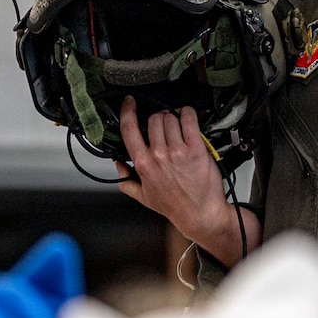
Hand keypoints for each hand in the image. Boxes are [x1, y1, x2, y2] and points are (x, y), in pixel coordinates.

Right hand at [115, 98, 253, 266]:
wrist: (200, 214)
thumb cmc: (174, 206)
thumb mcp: (143, 197)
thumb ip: (126, 179)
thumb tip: (118, 164)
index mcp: (143, 164)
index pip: (129, 129)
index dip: (127, 111)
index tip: (129, 102)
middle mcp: (159, 155)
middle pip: (154, 119)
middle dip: (158, 118)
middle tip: (163, 125)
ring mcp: (178, 151)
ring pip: (170, 118)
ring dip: (173, 118)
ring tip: (177, 125)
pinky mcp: (197, 149)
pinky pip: (189, 120)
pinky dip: (188, 114)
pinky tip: (188, 117)